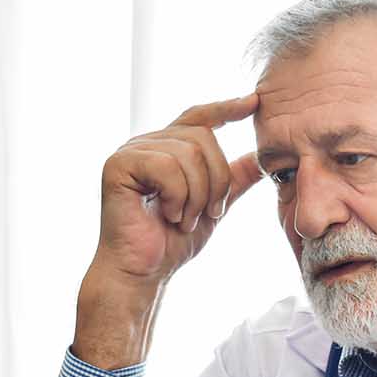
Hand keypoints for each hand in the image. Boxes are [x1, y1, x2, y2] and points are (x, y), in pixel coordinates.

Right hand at [72, 94, 262, 367]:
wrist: (142, 273)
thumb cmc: (170, 244)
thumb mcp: (211, 208)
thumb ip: (231, 181)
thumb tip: (258, 160)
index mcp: (166, 149)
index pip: (198, 117)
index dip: (226, 108)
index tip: (254, 103)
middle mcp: (146, 144)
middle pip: (202, 137)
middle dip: (216, 180)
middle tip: (208, 214)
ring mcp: (130, 152)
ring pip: (188, 153)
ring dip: (197, 194)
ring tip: (183, 219)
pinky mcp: (118, 165)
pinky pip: (166, 166)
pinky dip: (177, 196)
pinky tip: (167, 214)